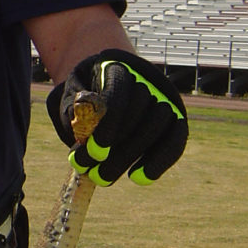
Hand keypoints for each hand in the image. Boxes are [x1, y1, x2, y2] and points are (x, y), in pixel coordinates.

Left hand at [47, 49, 187, 185]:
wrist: (105, 89)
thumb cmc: (86, 98)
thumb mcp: (72, 98)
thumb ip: (73, 110)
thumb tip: (81, 128)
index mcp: (116, 68)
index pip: (118, 93)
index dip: (109, 125)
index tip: (95, 153)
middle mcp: (145, 80)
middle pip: (138, 112)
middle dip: (116, 148)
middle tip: (94, 175)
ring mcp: (163, 98)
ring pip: (157, 126)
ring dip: (132, 157)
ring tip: (105, 177)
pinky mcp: (176, 118)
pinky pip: (175, 139)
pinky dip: (160, 161)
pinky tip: (139, 178)